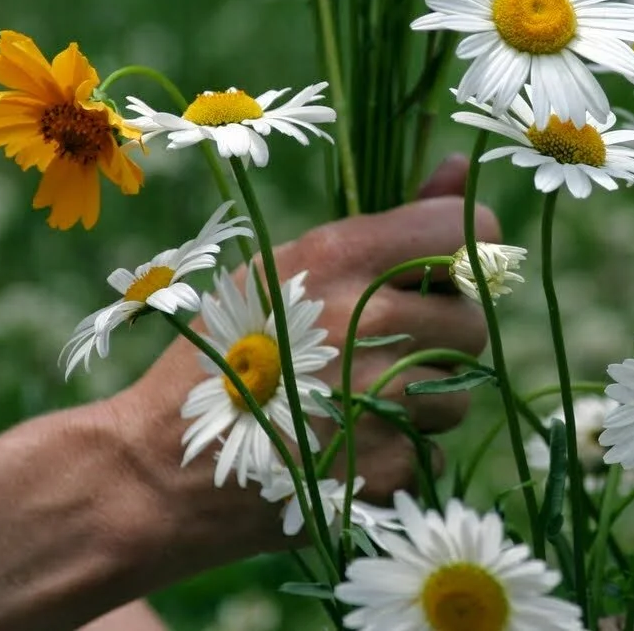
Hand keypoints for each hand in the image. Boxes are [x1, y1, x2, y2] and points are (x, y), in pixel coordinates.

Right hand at [103, 156, 494, 558]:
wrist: (159, 466)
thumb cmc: (227, 349)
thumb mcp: (290, 265)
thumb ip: (389, 220)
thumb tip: (458, 167)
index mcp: (345, 258)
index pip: (470, 231)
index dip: (466, 253)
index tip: (442, 275)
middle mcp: (370, 320)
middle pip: (473, 320)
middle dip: (440, 335)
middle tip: (379, 348)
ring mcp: (380, 399)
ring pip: (459, 391)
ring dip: (423, 397)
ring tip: (353, 398)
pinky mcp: (383, 466)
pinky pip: (432, 448)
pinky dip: (399, 448)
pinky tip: (344, 443)